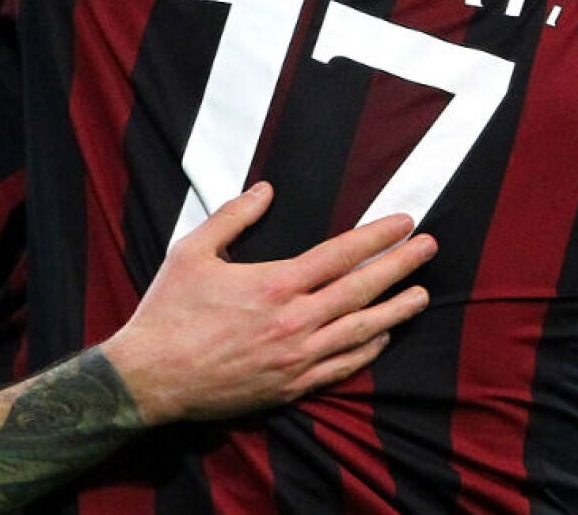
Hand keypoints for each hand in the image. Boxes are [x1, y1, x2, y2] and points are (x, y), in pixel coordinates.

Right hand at [101, 182, 436, 425]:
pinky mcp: (289, 387)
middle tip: (429, 248)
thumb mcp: (192, 252)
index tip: (405, 223)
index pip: (340, 255)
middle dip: (400, 266)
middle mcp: (293, 322)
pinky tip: (382, 338)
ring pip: (359, 331)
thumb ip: (233, 217)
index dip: (377, 237)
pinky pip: (340, 367)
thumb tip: (265, 189)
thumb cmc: (167, 312)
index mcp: (274, 284)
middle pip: (361, 290)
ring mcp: (295, 358)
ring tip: (421, 295)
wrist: (148, 379)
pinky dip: (366, 351)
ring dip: (394, 311)